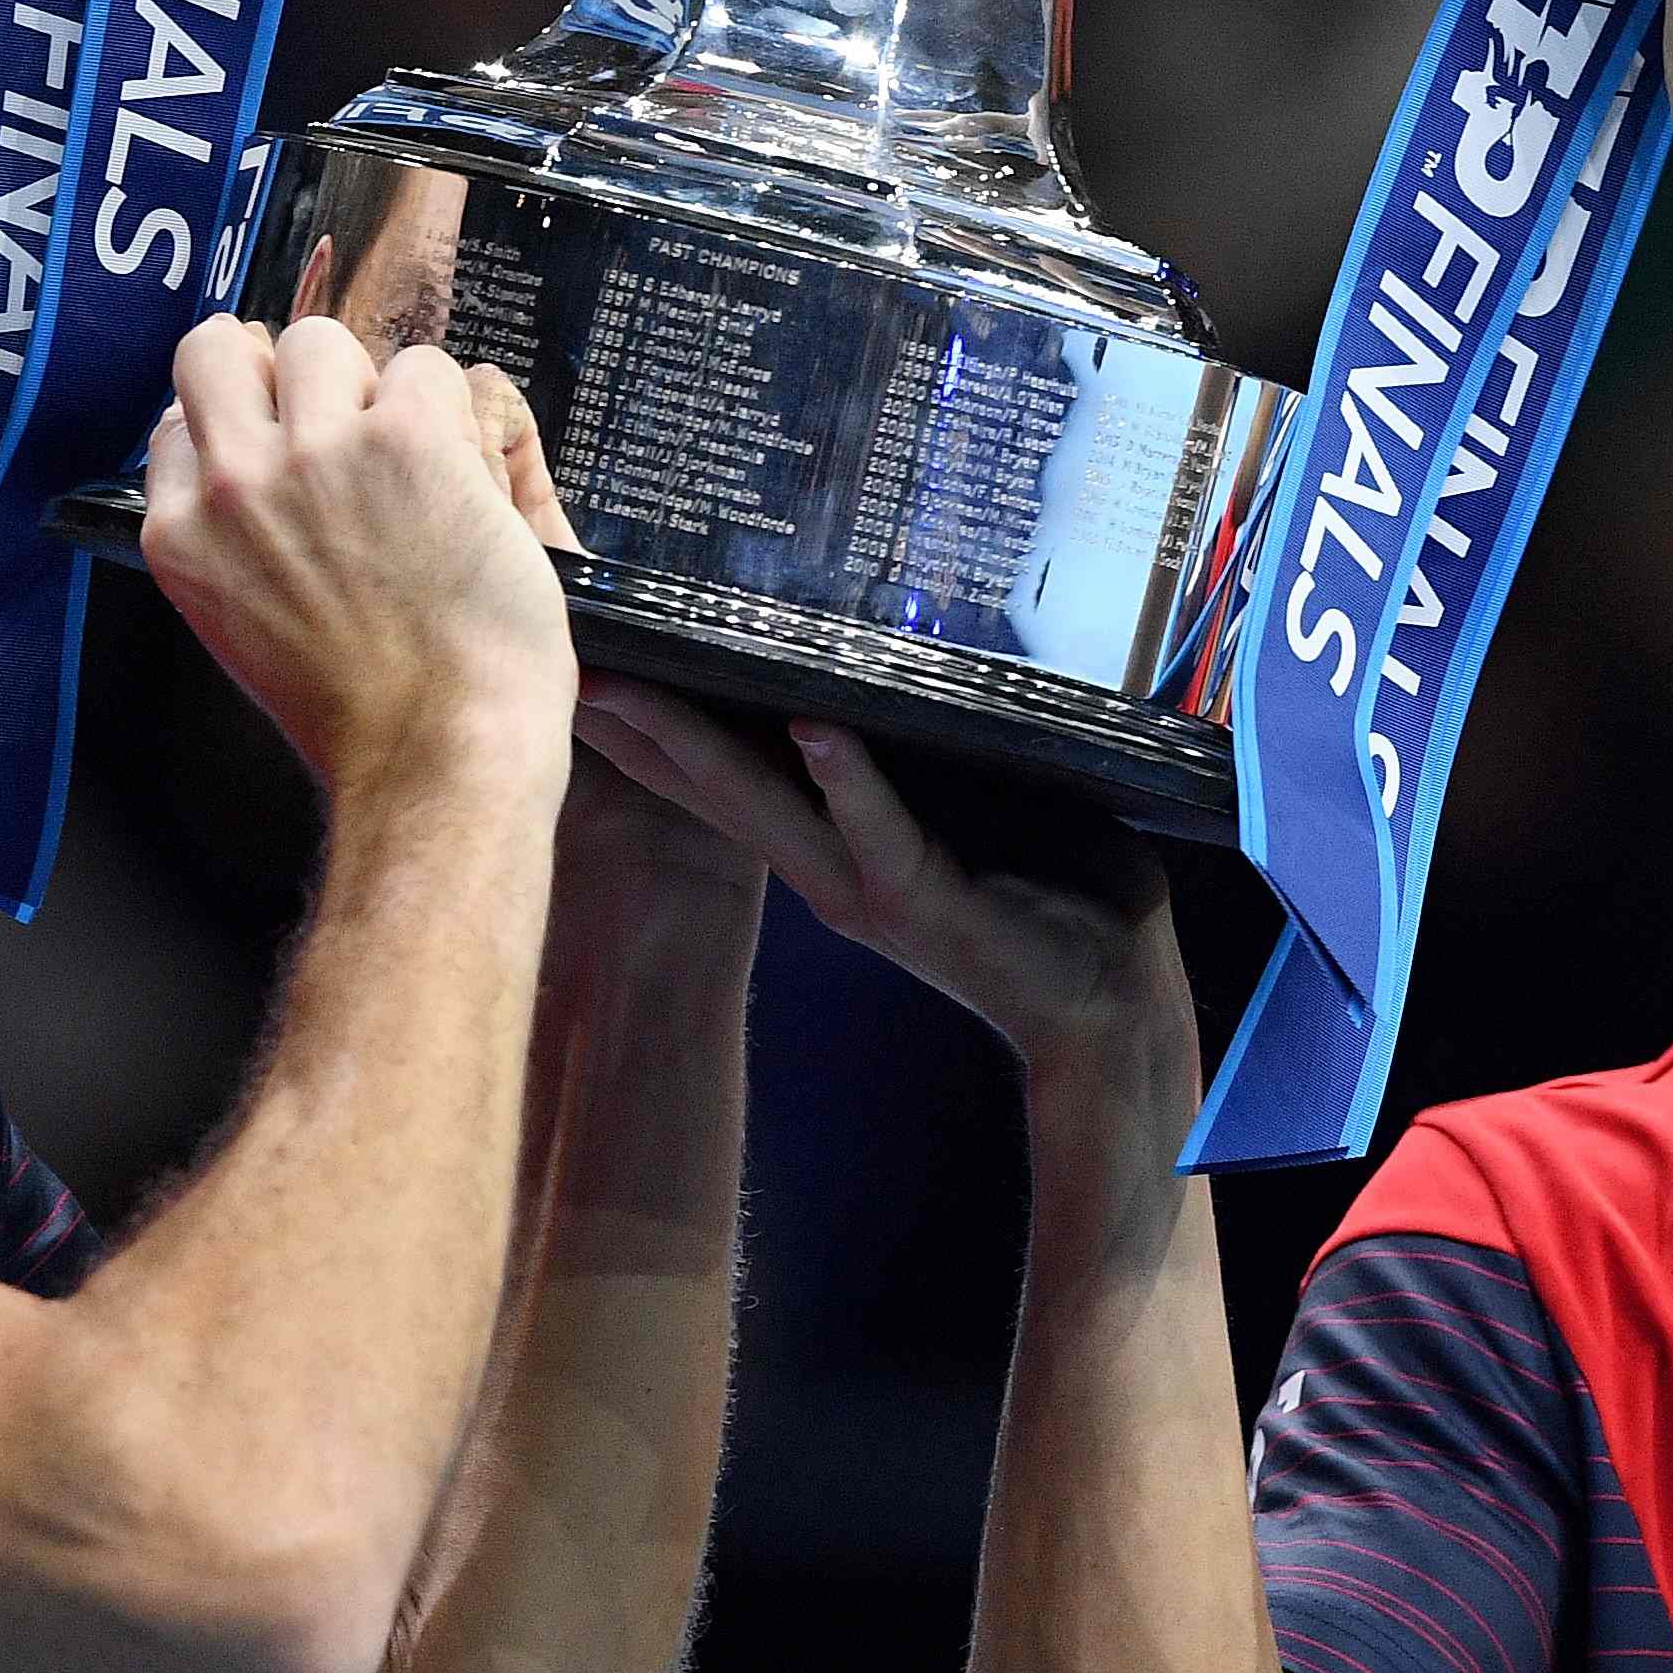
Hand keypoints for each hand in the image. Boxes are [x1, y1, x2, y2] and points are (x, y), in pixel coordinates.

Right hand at [138, 315, 573, 788]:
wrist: (438, 753)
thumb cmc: (364, 716)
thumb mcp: (245, 628)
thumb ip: (233, 542)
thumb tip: (252, 472)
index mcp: (181, 536)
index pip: (179, 418)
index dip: (240, 422)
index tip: (282, 447)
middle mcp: (234, 484)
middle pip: (220, 347)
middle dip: (279, 371)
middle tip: (339, 421)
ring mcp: (316, 453)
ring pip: (323, 339)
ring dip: (370, 384)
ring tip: (411, 456)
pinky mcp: (405, 437)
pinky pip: (425, 367)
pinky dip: (453, 411)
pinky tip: (465, 475)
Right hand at [568, 681, 1194, 1114]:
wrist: (1111, 1008)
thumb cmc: (1051, 896)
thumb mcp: (964, 814)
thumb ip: (914, 760)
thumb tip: (884, 666)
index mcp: (832, 849)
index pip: (720, 779)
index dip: (649, 728)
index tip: (582, 668)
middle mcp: (831, 872)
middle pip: (711, 786)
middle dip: (635, 726)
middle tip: (562, 664)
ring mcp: (873, 890)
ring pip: (767, 807)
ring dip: (699, 746)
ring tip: (636, 688)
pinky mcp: (933, 900)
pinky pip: (884, 831)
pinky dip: (850, 782)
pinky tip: (814, 731)